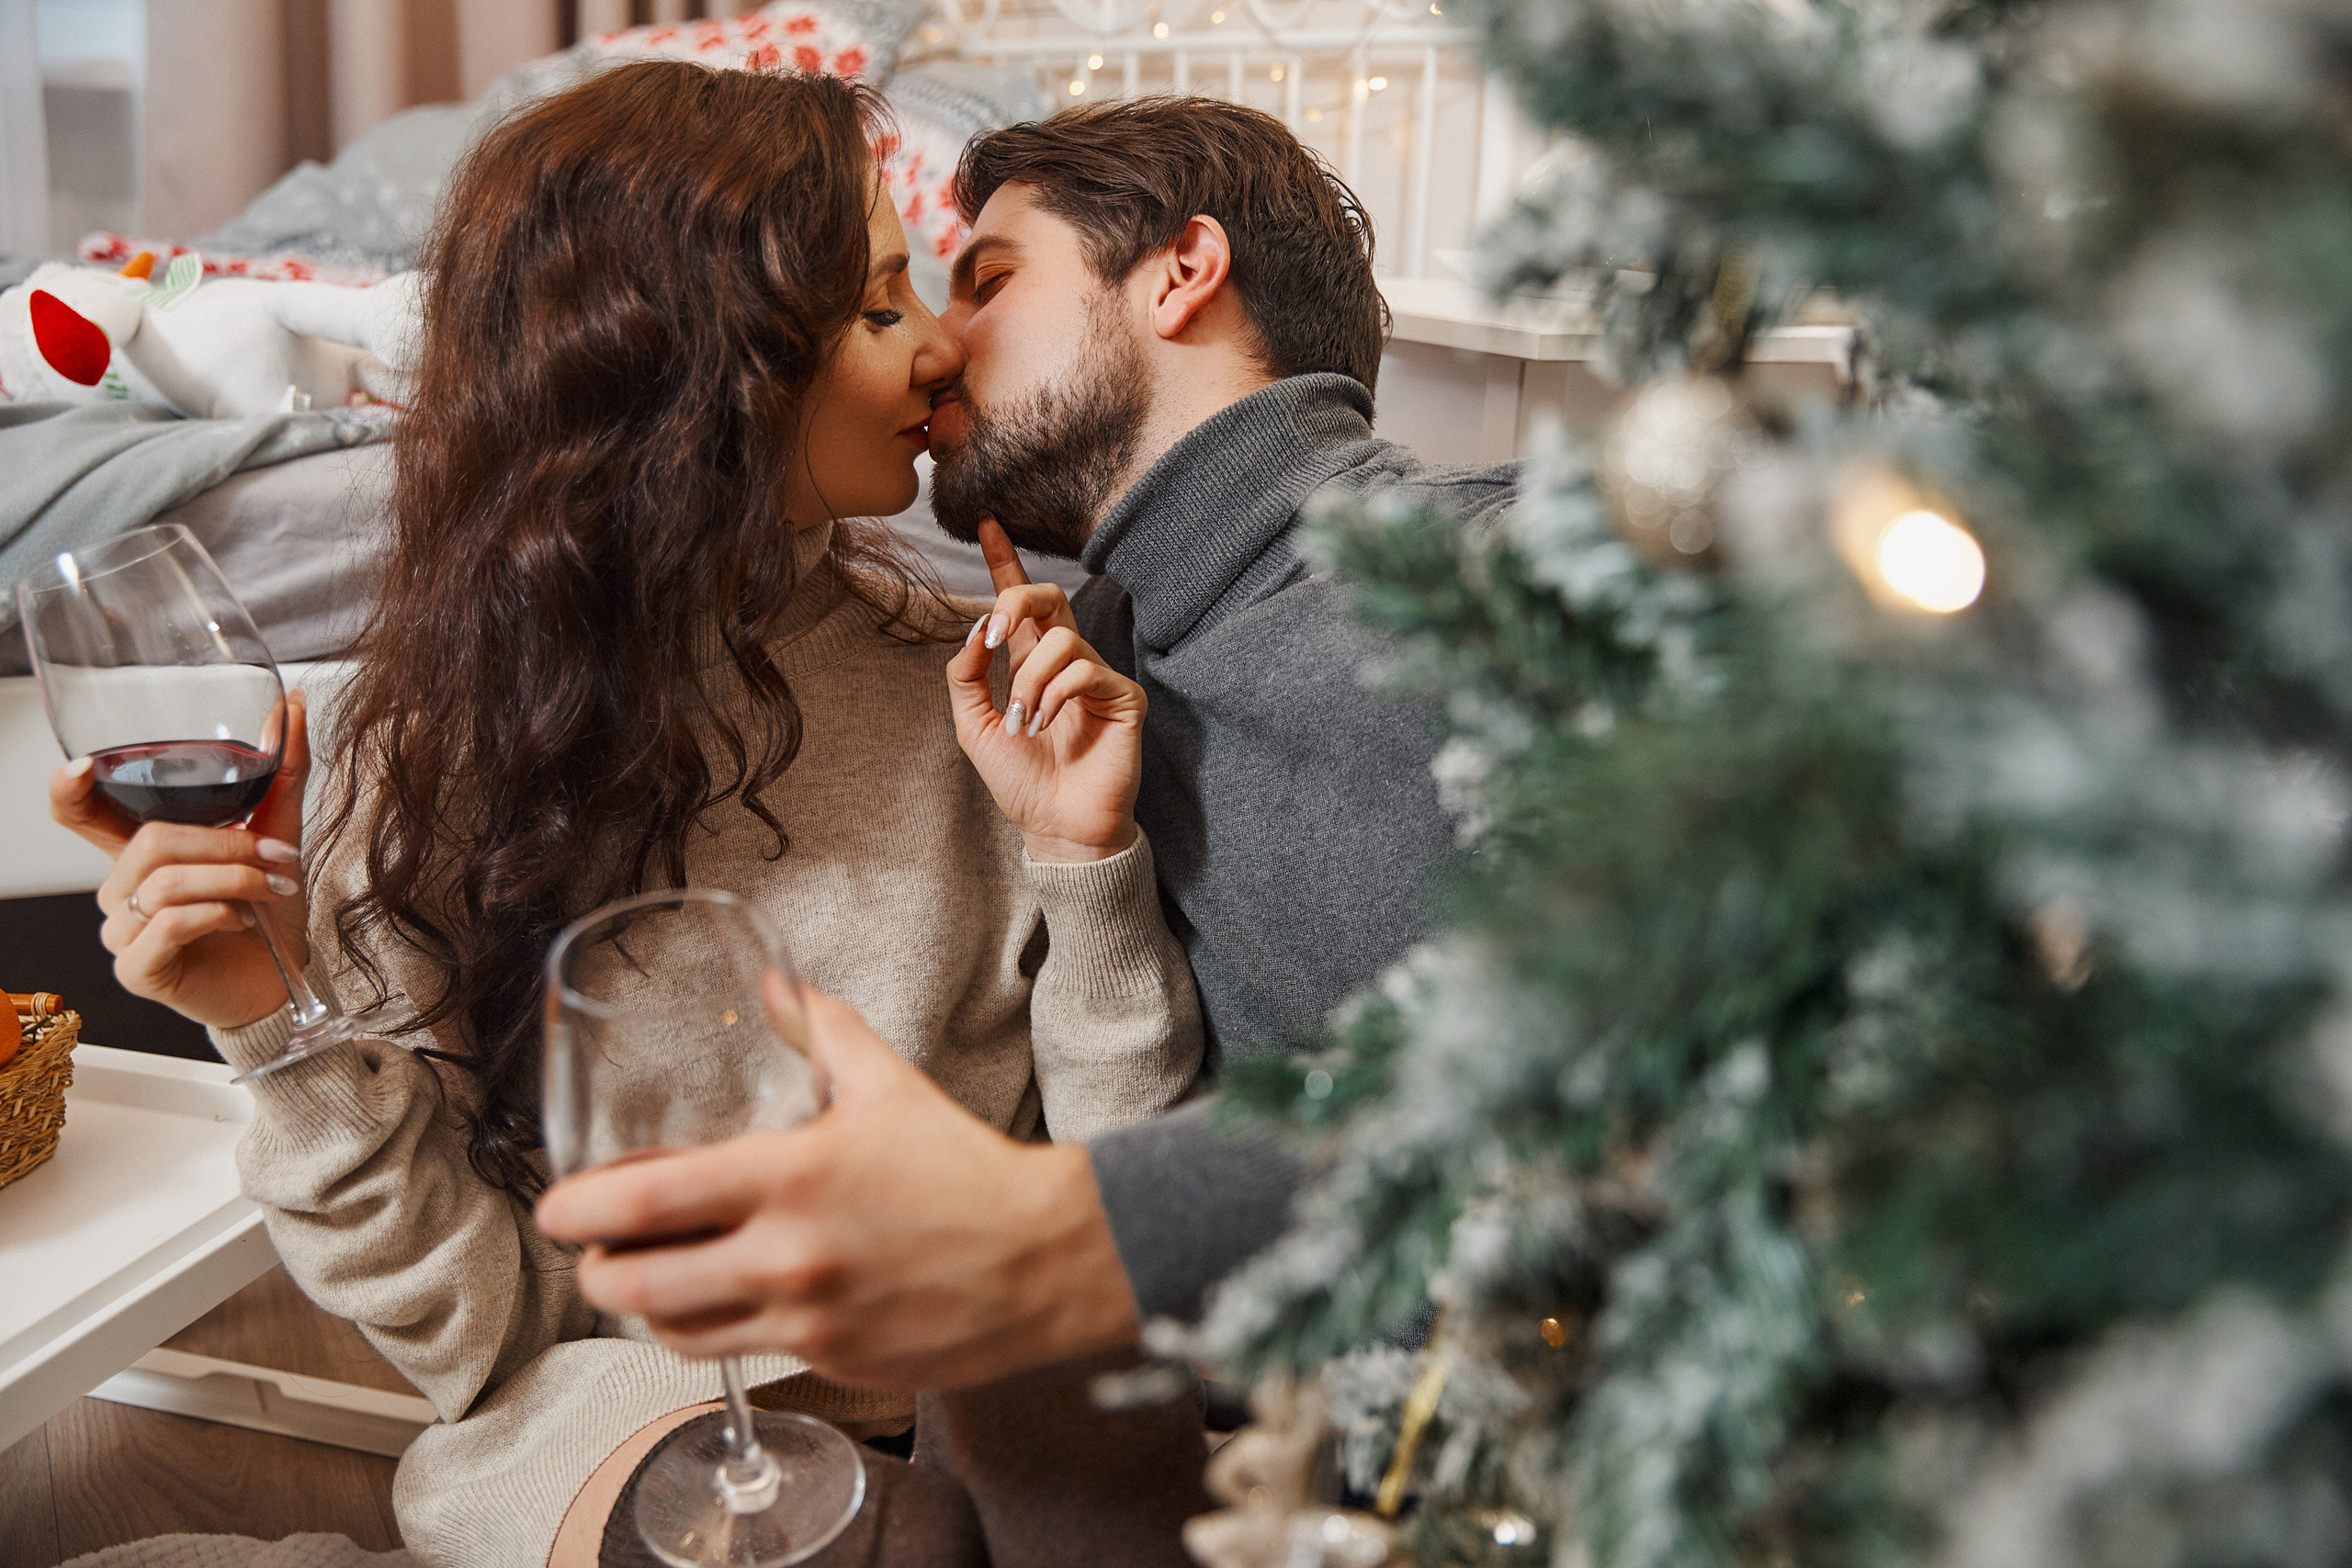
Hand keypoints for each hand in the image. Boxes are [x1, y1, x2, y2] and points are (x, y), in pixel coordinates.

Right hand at [48, 690, 312, 1028]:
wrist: (281, 981)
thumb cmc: (266, 913)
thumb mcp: (277, 833)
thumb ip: (280, 772)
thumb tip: (293, 704)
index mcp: (141, 854)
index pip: (80, 817)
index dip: (68, 792)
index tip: (79, 767)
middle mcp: (121, 890)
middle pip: (151, 842)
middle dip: (226, 843)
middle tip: (278, 857)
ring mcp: (122, 932)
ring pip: (165, 883)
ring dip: (234, 878)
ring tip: (273, 886)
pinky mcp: (137, 969)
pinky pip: (169, 925)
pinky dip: (219, 915)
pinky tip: (243, 921)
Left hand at [535, 979, 1143, 1390]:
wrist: (1044, 1260)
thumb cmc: (966, 1170)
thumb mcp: (889, 1085)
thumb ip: (821, 1029)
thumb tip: (776, 981)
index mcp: (789, 1179)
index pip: (642, 1204)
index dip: (577, 1210)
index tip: (557, 1207)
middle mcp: (785, 1258)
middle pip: (634, 1286)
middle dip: (596, 1270)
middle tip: (594, 1249)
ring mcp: (803, 1322)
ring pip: (675, 1333)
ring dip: (645, 1308)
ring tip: (648, 1278)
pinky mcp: (827, 1364)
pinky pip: (735, 1355)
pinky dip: (709, 1332)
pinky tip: (717, 1303)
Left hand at [946, 519, 1143, 862]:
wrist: (1055, 827)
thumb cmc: (1020, 781)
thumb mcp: (972, 726)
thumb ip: (965, 676)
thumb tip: (973, 631)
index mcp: (1030, 663)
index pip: (1019, 603)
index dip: (1004, 561)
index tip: (985, 523)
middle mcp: (1066, 662)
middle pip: (1048, 596)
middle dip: (1015, 601)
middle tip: (992, 639)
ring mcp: (1098, 677)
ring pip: (1062, 639)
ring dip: (1029, 681)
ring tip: (1022, 722)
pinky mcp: (1124, 697)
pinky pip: (1086, 670)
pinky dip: (1055, 695)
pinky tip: (1045, 725)